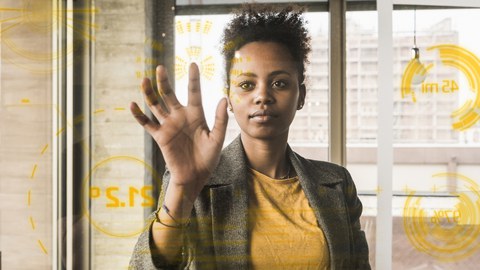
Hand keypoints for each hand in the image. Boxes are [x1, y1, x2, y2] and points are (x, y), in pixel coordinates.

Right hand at [130, 63, 227, 197]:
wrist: (195, 176)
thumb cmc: (208, 158)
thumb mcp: (217, 138)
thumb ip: (220, 119)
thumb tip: (224, 98)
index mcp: (196, 115)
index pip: (194, 92)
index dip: (193, 79)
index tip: (193, 64)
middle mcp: (181, 117)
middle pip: (170, 95)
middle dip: (164, 81)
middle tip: (160, 67)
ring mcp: (169, 125)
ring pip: (156, 105)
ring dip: (149, 93)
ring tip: (144, 79)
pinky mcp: (160, 136)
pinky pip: (147, 124)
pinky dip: (139, 115)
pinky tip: (133, 104)